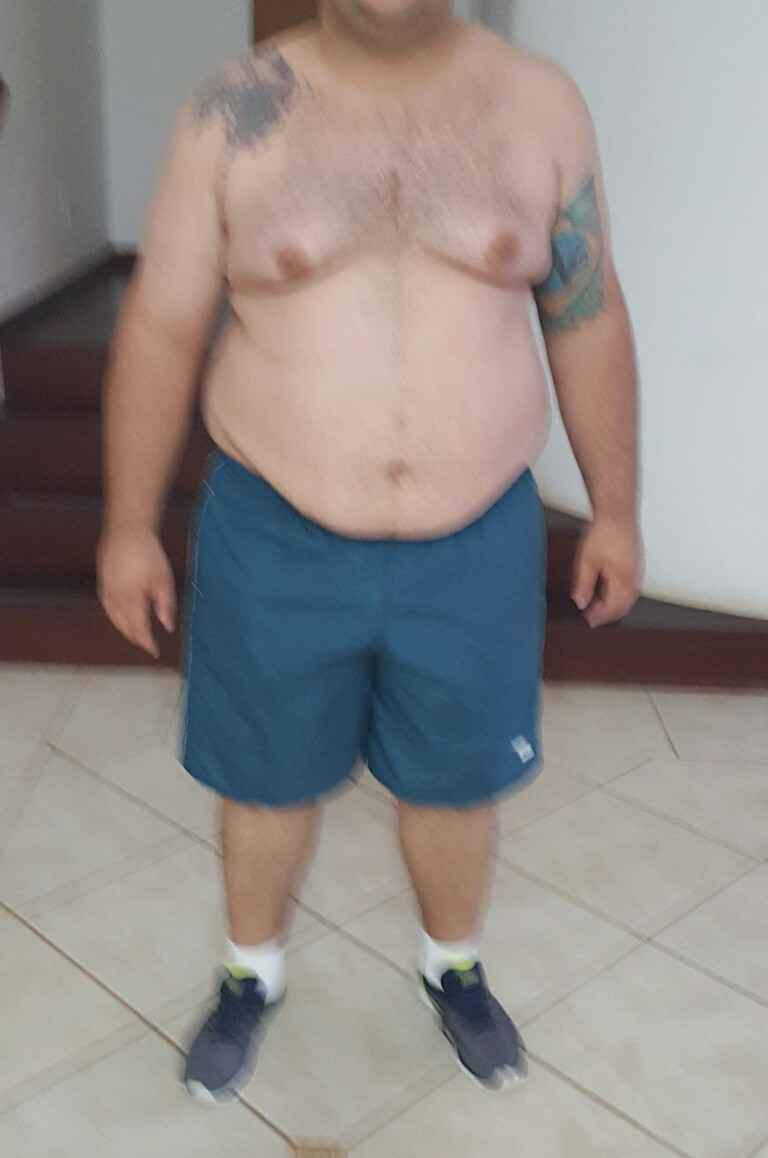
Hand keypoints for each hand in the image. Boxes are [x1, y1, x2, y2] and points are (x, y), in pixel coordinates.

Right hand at [97, 529, 176, 657]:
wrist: (126, 530)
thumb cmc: (148, 554)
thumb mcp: (163, 579)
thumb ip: (165, 605)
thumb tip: (168, 627)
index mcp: (131, 599)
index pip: (139, 628)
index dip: (146, 642)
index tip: (154, 652)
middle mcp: (115, 599)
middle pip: (124, 626)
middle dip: (136, 638)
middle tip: (147, 645)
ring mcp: (105, 591)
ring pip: (113, 618)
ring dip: (125, 630)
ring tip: (136, 636)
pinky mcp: (102, 582)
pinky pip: (107, 607)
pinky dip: (115, 618)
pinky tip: (122, 618)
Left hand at [572, 516, 642, 627]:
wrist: (618, 511)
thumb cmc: (604, 532)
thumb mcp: (586, 561)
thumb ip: (583, 585)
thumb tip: (580, 603)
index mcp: (623, 580)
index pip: (613, 609)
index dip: (600, 617)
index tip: (587, 620)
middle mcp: (635, 578)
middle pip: (623, 606)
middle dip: (607, 613)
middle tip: (591, 615)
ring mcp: (638, 570)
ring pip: (628, 597)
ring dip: (613, 604)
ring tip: (596, 603)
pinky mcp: (637, 563)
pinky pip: (630, 586)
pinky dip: (619, 593)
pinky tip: (606, 588)